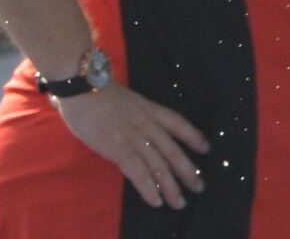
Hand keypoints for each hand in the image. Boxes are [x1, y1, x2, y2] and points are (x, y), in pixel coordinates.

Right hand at [57, 83, 208, 208]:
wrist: (83, 86)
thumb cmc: (96, 91)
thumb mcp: (125, 100)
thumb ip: (132, 115)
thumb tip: (132, 127)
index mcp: (149, 109)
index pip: (178, 123)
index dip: (193, 136)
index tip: (206, 147)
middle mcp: (147, 124)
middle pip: (173, 150)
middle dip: (188, 170)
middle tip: (199, 186)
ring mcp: (135, 137)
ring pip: (159, 165)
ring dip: (171, 186)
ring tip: (180, 202)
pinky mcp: (119, 148)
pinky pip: (138, 172)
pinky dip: (149, 188)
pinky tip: (156, 201)